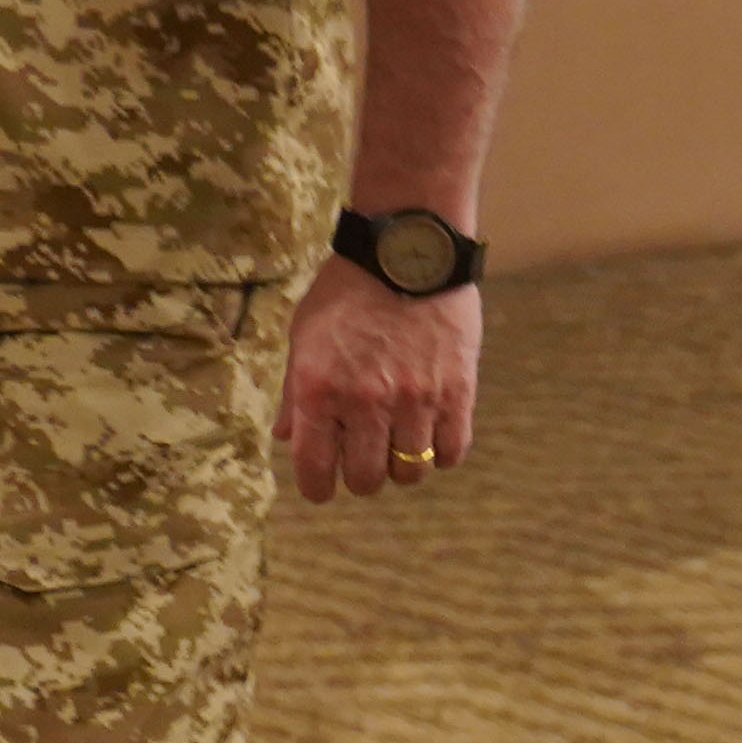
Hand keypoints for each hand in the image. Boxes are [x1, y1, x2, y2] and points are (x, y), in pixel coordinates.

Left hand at [276, 256, 481, 502]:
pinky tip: (428, 434)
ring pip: (410, 473)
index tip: (320, 489)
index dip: (316, 488)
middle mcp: (363, 401)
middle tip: (360, 459)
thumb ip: (293, 391)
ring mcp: (414, 400)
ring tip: (394, 442)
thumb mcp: (304, 334)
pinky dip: (439, 453)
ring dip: (400, 466)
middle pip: (366, 479)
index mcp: (317, 387)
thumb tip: (285, 438)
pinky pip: (451, 453)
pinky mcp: (457, 393)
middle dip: (359, 477)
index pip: (314, 467)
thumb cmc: (345, 292)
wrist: (405, 253)